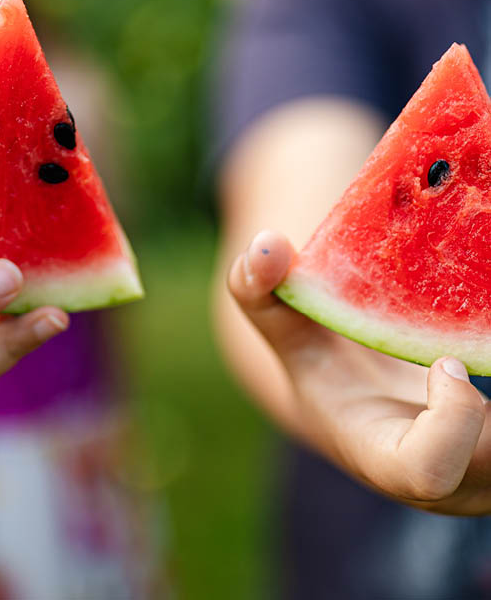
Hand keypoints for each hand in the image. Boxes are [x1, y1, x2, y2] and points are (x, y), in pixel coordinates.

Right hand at [229, 230, 490, 514]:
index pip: (428, 472)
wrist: (365, 405)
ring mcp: (486, 475)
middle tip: (469, 334)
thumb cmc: (322, 368)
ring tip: (473, 331)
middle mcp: (446, 484)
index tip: (444, 361)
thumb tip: (265, 244)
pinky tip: (484, 339)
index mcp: (383, 460)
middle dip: (487, 382)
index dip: (450, 417)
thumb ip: (260, 291)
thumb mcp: (287, 332)